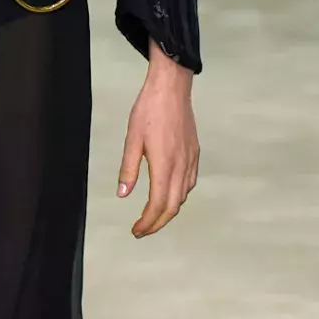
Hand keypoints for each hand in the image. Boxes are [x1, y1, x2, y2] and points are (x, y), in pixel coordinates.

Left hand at [117, 47, 198, 236]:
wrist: (172, 88)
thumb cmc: (149, 110)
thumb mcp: (132, 139)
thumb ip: (128, 169)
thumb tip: (124, 194)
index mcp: (164, 164)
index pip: (157, 204)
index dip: (147, 222)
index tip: (136, 230)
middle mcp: (181, 166)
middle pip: (173, 206)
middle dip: (157, 223)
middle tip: (142, 229)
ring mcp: (190, 160)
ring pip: (183, 196)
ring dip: (168, 211)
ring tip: (153, 215)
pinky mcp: (194, 153)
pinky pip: (189, 183)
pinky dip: (179, 196)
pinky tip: (169, 194)